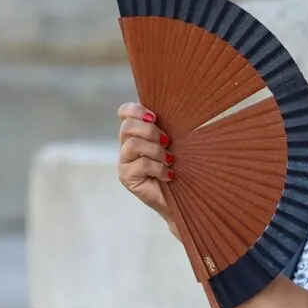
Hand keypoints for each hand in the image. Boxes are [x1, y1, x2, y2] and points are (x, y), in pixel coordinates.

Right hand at [117, 103, 176, 232]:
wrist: (182, 198)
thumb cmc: (180, 168)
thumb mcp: (174, 143)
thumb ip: (166, 128)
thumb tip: (176, 111)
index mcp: (137, 133)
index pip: (124, 112)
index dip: (136, 110)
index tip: (154, 117)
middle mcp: (127, 145)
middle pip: (127, 126)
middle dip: (150, 131)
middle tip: (167, 141)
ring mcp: (124, 162)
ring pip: (133, 144)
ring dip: (156, 151)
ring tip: (169, 161)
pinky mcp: (127, 177)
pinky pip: (140, 164)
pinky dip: (158, 168)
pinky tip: (168, 175)